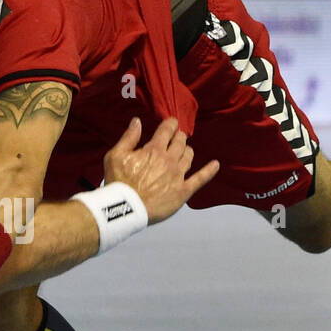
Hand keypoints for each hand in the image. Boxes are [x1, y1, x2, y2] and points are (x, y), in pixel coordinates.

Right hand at [103, 116, 218, 223]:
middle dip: (179, 136)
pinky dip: (209, 171)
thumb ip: (128, 137)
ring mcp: (178, 175)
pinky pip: (200, 179)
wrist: (126, 209)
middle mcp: (169, 160)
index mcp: (153, 150)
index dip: (170, 124)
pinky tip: (215, 165)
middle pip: (180, 142)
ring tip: (186, 149)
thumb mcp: (115, 156)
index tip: (172, 122)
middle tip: (178, 136)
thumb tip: (137, 121)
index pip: (167, 130)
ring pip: (188, 156)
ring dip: (188, 150)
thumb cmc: (118, 182)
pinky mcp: (183, 191)